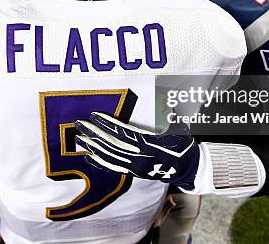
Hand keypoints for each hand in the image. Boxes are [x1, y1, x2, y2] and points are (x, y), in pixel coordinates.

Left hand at [75, 112, 199, 188]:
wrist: (189, 168)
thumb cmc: (183, 144)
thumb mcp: (178, 126)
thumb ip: (167, 110)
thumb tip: (161, 94)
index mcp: (150, 144)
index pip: (122, 132)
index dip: (106, 124)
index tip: (94, 115)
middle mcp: (140, 158)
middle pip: (111, 145)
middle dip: (94, 134)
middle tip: (79, 124)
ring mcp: (136, 167)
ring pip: (109, 157)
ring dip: (93, 147)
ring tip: (79, 139)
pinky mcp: (134, 173)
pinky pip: (113, 168)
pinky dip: (99, 163)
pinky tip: (88, 156)